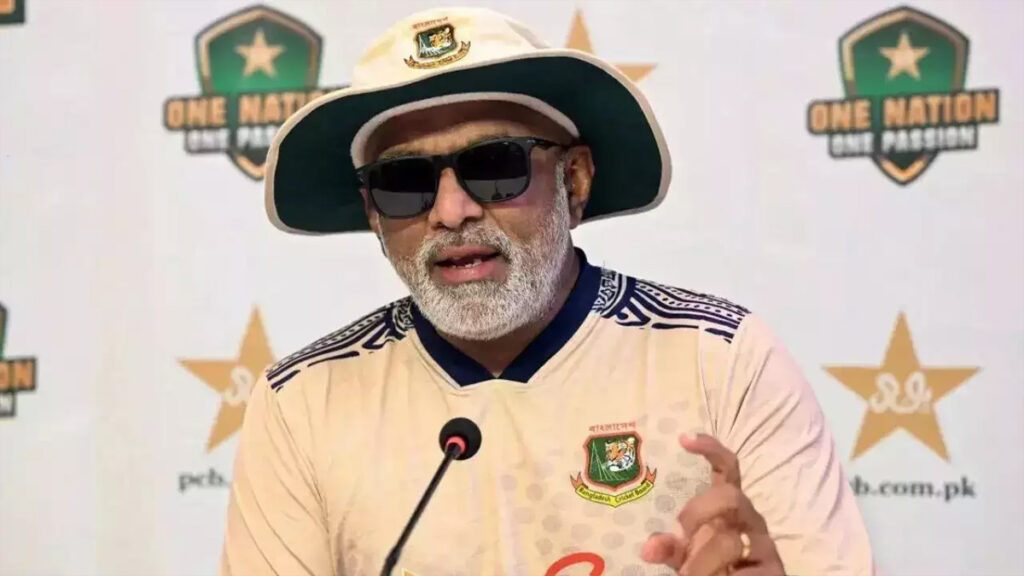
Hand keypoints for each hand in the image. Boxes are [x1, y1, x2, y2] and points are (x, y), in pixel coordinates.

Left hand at [640, 434, 784, 575]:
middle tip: (678, 535)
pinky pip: (748, 573)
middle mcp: (749, 519)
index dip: (711, 449)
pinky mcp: (774, 570)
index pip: (728, 468)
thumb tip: (648, 549)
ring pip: (732, 542)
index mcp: (728, 507)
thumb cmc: (713, 566)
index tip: (684, 439)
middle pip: (731, 496)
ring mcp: (764, 544)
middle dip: (698, 512)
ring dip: (702, 563)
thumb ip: (669, 547)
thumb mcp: (686, 555)